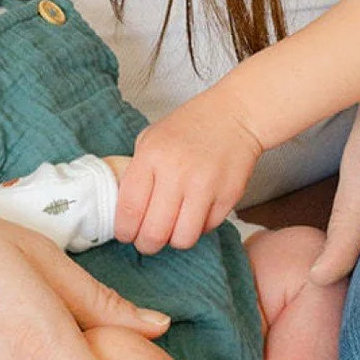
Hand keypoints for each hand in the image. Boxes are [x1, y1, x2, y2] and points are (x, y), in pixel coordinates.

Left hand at [115, 87, 262, 253]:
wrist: (235, 115)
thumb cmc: (188, 127)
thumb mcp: (151, 138)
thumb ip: (136, 172)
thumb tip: (124, 210)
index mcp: (151, 156)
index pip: (129, 210)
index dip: (124, 231)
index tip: (127, 234)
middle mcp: (177, 172)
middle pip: (154, 233)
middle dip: (147, 244)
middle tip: (148, 239)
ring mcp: (205, 185)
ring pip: (182, 239)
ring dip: (174, 239)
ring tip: (174, 227)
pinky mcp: (229, 195)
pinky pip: (207, 229)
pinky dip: (199, 227)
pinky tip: (197, 211)